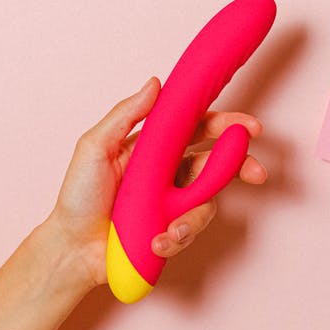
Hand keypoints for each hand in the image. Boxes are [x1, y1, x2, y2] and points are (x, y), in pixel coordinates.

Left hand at [47, 77, 267, 289]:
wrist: (72, 246)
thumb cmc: (79, 196)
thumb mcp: (95, 147)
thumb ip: (126, 114)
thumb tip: (156, 83)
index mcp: (154, 147)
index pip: (197, 128)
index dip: (225, 125)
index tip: (250, 127)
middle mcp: (168, 173)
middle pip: (216, 163)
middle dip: (241, 166)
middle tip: (257, 172)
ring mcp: (172, 204)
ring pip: (207, 202)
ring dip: (194, 217)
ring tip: (171, 231)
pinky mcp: (171, 231)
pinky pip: (190, 231)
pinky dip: (177, 237)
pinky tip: (157, 242)